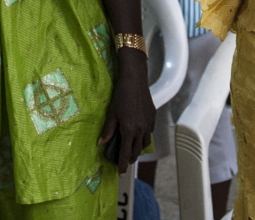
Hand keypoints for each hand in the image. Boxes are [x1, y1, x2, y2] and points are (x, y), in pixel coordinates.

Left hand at [97, 55, 154, 172]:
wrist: (135, 81)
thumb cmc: (120, 96)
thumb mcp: (111, 113)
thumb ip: (107, 130)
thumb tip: (101, 143)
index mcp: (129, 130)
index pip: (125, 153)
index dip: (122, 164)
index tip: (120, 174)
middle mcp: (141, 130)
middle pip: (137, 151)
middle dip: (130, 158)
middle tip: (124, 160)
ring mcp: (148, 124)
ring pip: (145, 143)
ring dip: (138, 148)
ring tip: (132, 148)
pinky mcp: (153, 117)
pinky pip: (150, 132)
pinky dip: (145, 137)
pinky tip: (139, 134)